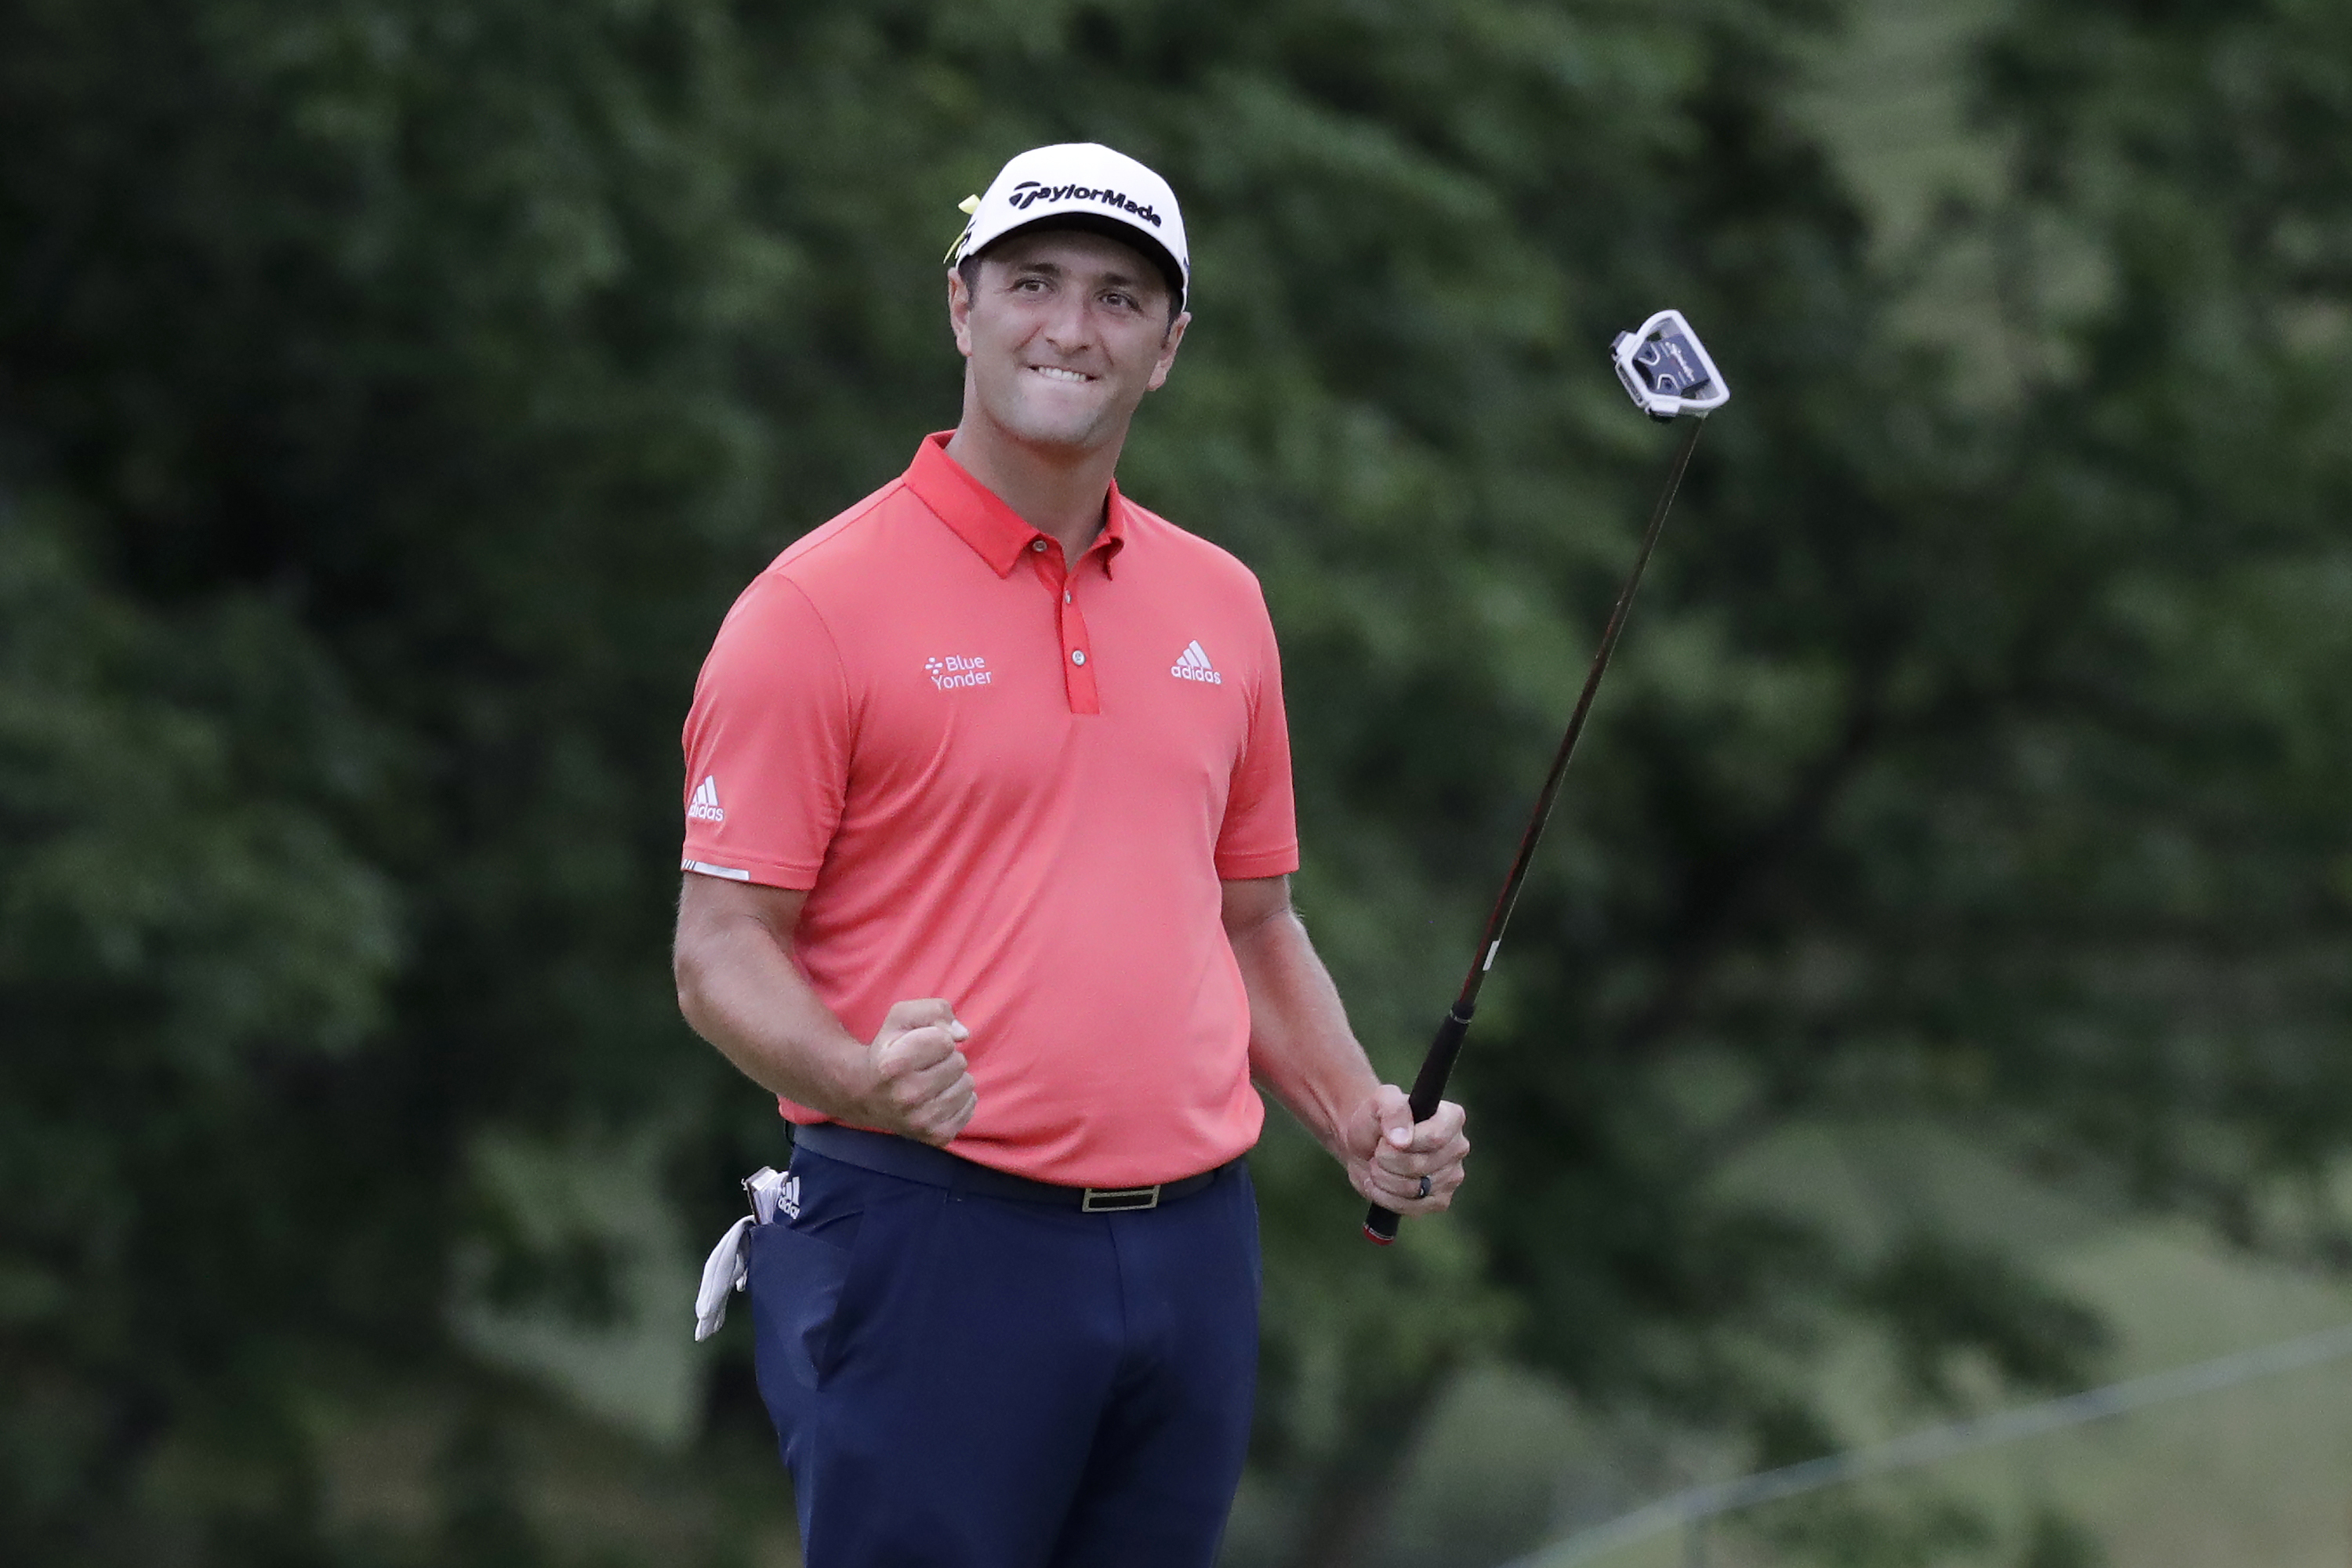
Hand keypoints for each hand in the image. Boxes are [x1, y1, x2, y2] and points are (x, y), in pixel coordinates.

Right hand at [857, 998, 974, 1146]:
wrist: (866, 1094)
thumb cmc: (889, 1049)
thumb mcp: (902, 1017)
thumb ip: (935, 1011)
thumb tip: (962, 1035)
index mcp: (893, 1065)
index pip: (944, 1041)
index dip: (936, 1037)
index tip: (918, 1045)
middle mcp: (906, 1096)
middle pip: (959, 1062)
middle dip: (946, 1058)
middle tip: (923, 1065)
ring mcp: (921, 1120)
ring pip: (968, 1084)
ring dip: (953, 1078)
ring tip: (930, 1081)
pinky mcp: (936, 1136)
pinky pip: (970, 1105)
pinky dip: (959, 1098)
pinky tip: (936, 1097)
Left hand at [1343, 1085, 1467, 1214]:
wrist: (1365, 1145)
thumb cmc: (1376, 1120)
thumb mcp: (1379, 1102)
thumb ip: (1393, 1111)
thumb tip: (1402, 1140)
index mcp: (1452, 1118)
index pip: (1435, 1138)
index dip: (1404, 1143)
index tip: (1385, 1139)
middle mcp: (1458, 1148)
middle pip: (1420, 1165)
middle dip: (1387, 1161)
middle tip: (1377, 1152)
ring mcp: (1452, 1177)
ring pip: (1414, 1189)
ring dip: (1384, 1179)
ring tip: (1377, 1166)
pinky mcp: (1440, 1200)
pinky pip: (1412, 1207)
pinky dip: (1386, 1197)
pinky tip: (1379, 1184)